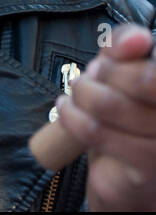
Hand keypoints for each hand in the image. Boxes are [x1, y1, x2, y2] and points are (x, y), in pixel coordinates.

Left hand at [54, 23, 155, 210]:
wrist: (125, 175)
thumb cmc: (127, 115)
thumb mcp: (124, 71)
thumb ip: (128, 46)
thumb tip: (137, 38)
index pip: (154, 68)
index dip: (128, 50)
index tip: (109, 55)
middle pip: (142, 78)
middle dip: (102, 73)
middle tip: (89, 79)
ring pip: (110, 104)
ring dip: (81, 95)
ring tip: (77, 95)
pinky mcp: (148, 167)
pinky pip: (95, 130)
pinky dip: (71, 116)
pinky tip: (68, 111)